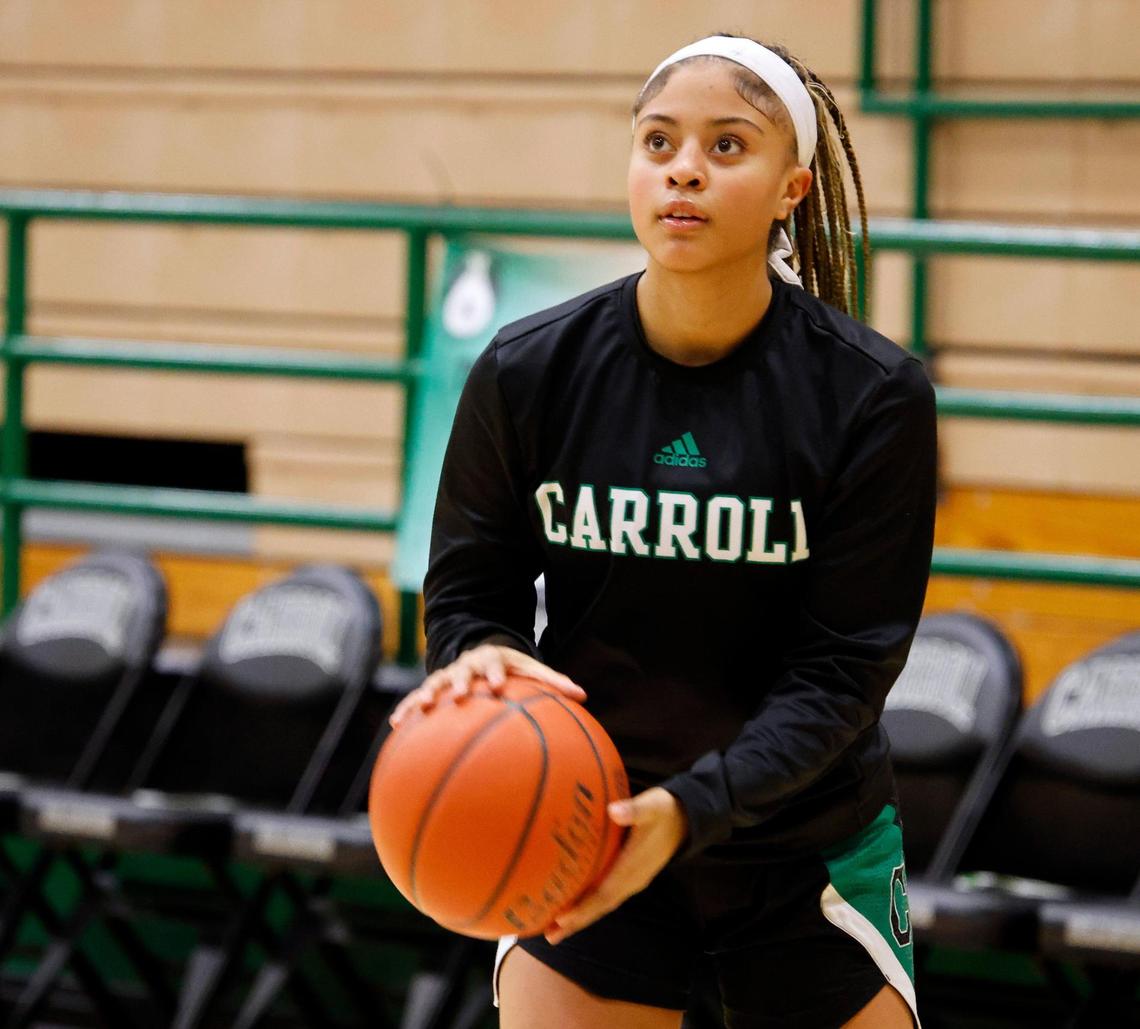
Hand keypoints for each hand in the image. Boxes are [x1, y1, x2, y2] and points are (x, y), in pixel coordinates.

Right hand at [388, 644, 584, 728]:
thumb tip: (584, 695)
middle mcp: (467, 666)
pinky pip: (417, 698)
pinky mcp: (433, 688)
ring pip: (434, 683)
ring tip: (422, 708)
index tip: (497, 686)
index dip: (495, 674)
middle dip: (460, 682)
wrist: (482, 652)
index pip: (495, 665)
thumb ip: (554, 682)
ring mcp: (448, 676)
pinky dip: (408, 709)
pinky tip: (397, 725)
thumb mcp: (532, 670)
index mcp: (493, 660)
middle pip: (462, 672)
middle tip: (460, 695)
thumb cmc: (512, 668)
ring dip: (427, 695)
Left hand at [543, 787, 687, 944]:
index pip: (606, 892)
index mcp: (634, 866)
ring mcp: (631, 881)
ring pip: (603, 904)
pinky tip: (572, 907)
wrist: (685, 820)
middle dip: (576, 922)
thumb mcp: (652, 806)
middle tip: (550, 936)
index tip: (562, 917)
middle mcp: (632, 879)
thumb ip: (634, 809)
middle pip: (601, 906)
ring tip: (554, 931)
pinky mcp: (629, 876)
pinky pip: (606, 896)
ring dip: (580, 918)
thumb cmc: (664, 810)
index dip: (584, 906)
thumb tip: (614, 810)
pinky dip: (588, 905)